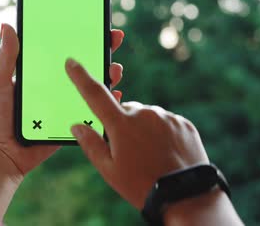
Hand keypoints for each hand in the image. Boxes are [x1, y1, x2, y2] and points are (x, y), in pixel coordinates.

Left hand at [0, 24, 124, 182]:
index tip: (93, 20)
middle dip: (101, 49)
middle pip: (83, 64)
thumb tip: (6, 25)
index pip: (62, 49)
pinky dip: (107, 102)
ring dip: (108, 75)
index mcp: (40, 72)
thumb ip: (6, 57)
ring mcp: (66, 103)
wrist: (3, 154)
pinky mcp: (74, 122)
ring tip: (115, 68)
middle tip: (114, 37)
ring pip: (93, 86)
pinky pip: (94, 111)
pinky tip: (116, 95)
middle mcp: (56, 85)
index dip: (78, 34)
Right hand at [65, 60, 208, 208]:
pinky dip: (161, 133)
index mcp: (121, 124)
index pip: (95, 94)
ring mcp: (166, 117)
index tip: (72, 62)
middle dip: (121, 124)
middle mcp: (144, 114)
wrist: (187, 197)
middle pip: (124, 111)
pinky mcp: (183, 123)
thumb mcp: (109, 170)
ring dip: (143, 130)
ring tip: (149, 156)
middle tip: (127, 152)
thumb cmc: (142, 186)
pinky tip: (164, 154)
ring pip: (146, 117)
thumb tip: (77, 126)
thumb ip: (90, 144)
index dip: (81, 77)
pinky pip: (165, 122)